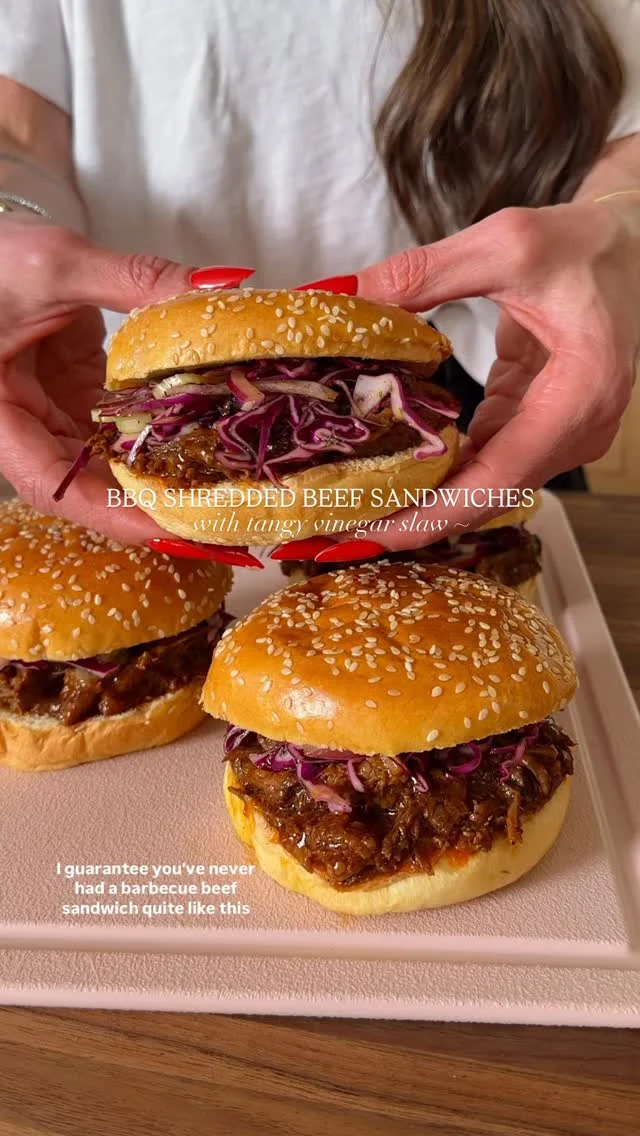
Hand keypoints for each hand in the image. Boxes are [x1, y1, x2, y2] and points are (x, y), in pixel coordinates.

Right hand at [0, 217, 193, 541]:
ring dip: (161, 474)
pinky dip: (161, 433)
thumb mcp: (54, 264)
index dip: (110, 513)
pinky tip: (208, 439)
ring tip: (222, 488)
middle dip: (149, 507)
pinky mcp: (76, 394)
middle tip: (216, 521)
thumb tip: (214, 288)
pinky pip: (120, 426)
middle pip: (86, 486)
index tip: (168, 527)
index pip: (51, 485)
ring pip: (109, 461)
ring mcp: (52, 413)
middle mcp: (22, 429)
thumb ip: (133, 278)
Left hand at [354, 199, 639, 545]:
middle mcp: (575, 431)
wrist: (634, 244)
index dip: (430, 515)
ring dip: (420, 498)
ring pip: (482, 484)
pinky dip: (439, 468)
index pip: (497, 480)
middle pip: (485, 496)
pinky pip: (485, 459)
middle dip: (411, 518)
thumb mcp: (507, 244)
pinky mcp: (540, 422)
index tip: (372, 534)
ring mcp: (560, 433)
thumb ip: (424, 272)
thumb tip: (347, 294)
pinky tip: (388, 471)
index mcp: (578, 398)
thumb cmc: (588, 244)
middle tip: (338, 532)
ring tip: (351, 509)